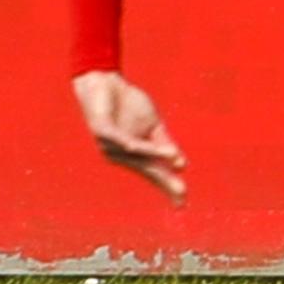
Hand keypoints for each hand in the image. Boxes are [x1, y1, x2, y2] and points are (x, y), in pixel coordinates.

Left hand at [71, 70, 187, 203]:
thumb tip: (180, 164)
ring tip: (175, 160)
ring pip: (136, 154)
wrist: (104, 82)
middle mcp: (120, 155)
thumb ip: (163, 143)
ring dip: (155, 155)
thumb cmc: (127, 104)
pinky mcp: (101, 130)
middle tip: (181, 194)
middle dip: (163, 181)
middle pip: (146, 169)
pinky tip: (139, 148)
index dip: (168, 185)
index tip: (182, 202)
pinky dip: (133, 144)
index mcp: (135, 154)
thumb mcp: (152, 124)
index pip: (154, 172)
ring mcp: (109, 144)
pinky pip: (120, 139)